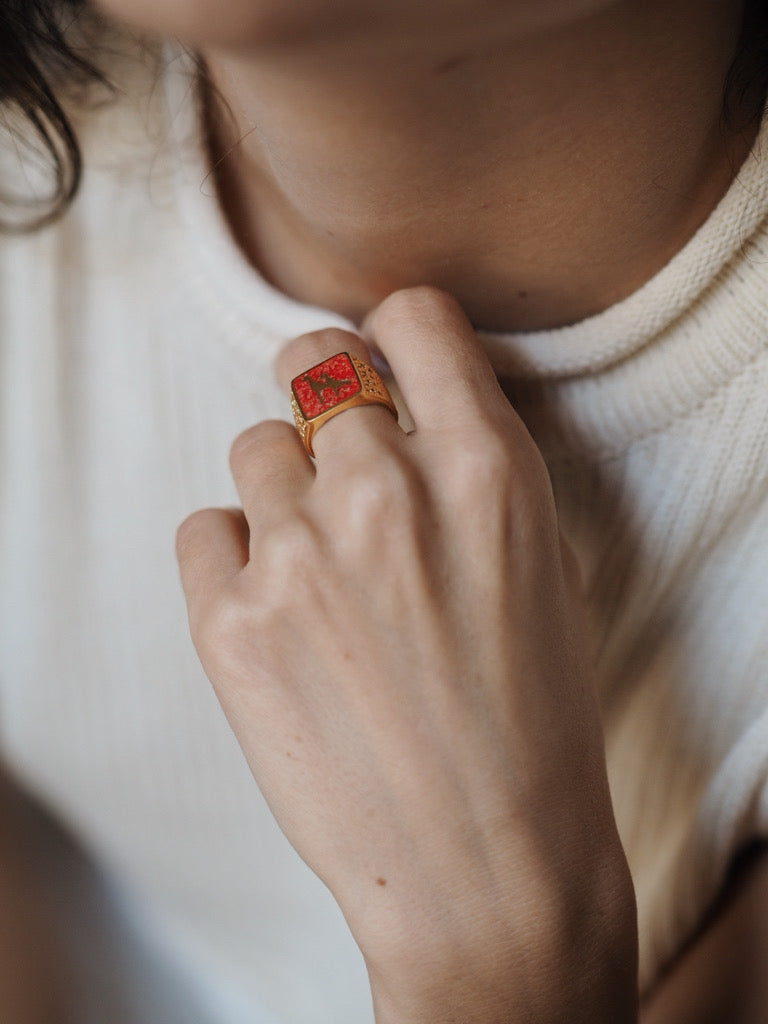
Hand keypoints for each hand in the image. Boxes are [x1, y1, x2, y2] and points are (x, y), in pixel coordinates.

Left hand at [176, 287, 637, 1022]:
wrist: (485, 863)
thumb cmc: (534, 721)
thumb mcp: (546, 566)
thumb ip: (476, 473)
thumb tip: (409, 414)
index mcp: (484, 469)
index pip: (412, 319)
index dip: (396, 334)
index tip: (387, 362)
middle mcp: (386, 492)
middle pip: (312, 361)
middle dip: (324, 392)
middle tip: (334, 446)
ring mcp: (299, 554)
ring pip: (255, 448)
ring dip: (284, 489)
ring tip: (322, 567)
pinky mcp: (229, 623)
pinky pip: (205, 528)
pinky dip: (235, 555)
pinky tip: (279, 609)